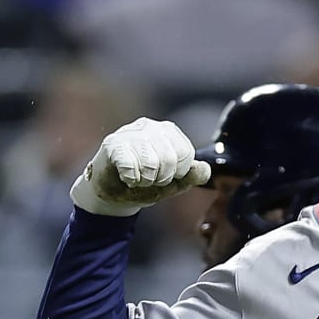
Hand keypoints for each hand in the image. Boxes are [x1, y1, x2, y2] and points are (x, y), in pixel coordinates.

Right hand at [70, 118, 211, 217]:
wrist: (113, 191)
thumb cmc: (145, 182)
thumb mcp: (173, 183)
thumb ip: (191, 176)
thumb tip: (205, 169)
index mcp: (169, 132)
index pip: (186, 153)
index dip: (178, 173)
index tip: (166, 175)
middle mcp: (150, 127)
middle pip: (170, 158)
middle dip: (161, 178)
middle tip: (149, 178)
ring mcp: (130, 132)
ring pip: (151, 162)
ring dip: (145, 180)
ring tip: (138, 177)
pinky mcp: (113, 144)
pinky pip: (130, 165)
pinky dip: (131, 178)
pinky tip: (126, 177)